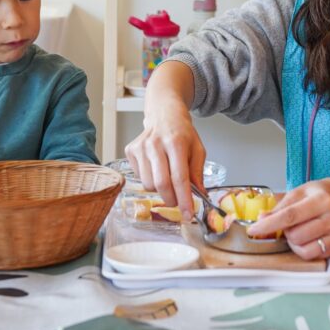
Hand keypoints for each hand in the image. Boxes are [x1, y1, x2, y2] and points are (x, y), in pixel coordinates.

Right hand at [124, 100, 204, 219]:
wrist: (164, 114)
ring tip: (167, 177)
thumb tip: (199, 195)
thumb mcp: (198, 149)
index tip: (188, 214)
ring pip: (148, 184)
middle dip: (171, 199)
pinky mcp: (130, 150)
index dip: (184, 199)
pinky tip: (156, 167)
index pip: (179, 177)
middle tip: (178, 202)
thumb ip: (198, 173)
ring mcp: (140, 147)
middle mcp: (155, 144)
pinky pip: (139, 177)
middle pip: (161, 184)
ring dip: (160, 189)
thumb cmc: (182, 133)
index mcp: (176, 142)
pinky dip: (150, 179)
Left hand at [245, 179, 329, 259]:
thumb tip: (261, 220)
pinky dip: (306, 249)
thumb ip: (279, 208)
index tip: (253, 230)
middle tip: (291, 225)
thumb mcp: (298, 193)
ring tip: (300, 231)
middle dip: (287, 233)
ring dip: (295, 243)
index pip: (290, 216)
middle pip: (296, 236)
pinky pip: (315, 257)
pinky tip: (310, 237)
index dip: (269, 224)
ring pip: (304, 250)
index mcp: (321, 200)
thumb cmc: (316, 195)